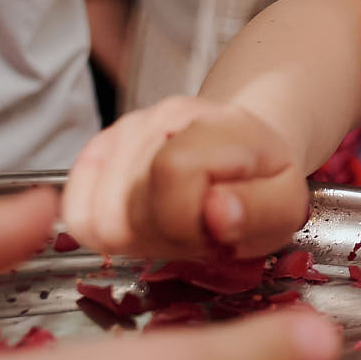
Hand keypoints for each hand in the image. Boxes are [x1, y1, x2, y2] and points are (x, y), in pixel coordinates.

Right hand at [62, 97, 308, 258]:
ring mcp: (122, 134)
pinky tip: (142, 225)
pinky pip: (75, 213)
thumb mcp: (285, 204)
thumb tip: (218, 214)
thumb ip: (259, 210)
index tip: (217, 230)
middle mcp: (160, 120)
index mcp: (214, 126)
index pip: (172, 173)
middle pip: (129, 206)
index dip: (191, 222)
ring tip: (176, 229)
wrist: (242, 156)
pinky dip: (103, 233)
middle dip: (165, 239)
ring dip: (139, 239)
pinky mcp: (95, 155)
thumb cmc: (261, 183)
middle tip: (197, 234)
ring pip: (100, 216)